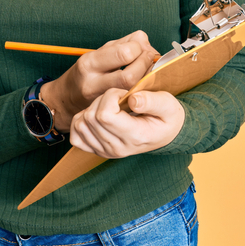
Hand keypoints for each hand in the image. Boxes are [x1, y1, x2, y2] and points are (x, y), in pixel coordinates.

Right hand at [40, 31, 157, 131]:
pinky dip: (143, 89)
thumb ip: (123, 43)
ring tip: (147, 70)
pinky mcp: (109, 111)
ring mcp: (101, 100)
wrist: (65, 100)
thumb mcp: (99, 52)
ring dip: (147, 77)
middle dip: (145, 65)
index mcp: (90, 63)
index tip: (142, 47)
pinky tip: (144, 83)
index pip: (123, 53)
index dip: (139, 48)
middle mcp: (93, 83)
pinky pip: (131, 99)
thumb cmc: (87, 72)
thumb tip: (145, 43)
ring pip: (133, 90)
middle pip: (130, 76)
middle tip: (150, 59)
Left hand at [69, 88, 184, 158]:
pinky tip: (98, 116)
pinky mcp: (97, 150)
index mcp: (134, 137)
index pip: (104, 115)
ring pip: (80, 124)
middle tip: (119, 98)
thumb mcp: (168, 105)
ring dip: (91, 108)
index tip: (124, 93)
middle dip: (102, 99)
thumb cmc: (167, 117)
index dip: (110, 96)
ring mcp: (106, 151)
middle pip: (91, 117)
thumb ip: (152, 101)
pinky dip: (82, 121)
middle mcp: (117, 148)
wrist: (166, 134)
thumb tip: (133, 99)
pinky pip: (76, 135)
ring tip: (110, 106)